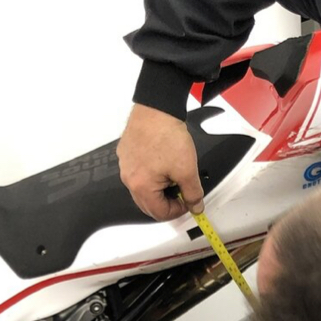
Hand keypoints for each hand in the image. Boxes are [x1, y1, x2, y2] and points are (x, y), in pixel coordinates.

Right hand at [117, 104, 204, 220]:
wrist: (156, 107)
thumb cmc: (167, 135)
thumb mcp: (187, 170)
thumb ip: (192, 193)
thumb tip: (196, 206)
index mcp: (141, 187)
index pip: (160, 213)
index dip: (178, 211)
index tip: (188, 201)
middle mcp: (128, 179)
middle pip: (148, 204)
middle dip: (167, 202)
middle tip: (182, 191)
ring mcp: (125, 166)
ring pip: (143, 189)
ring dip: (159, 189)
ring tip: (173, 173)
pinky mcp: (125, 154)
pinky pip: (138, 173)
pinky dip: (151, 174)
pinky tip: (163, 162)